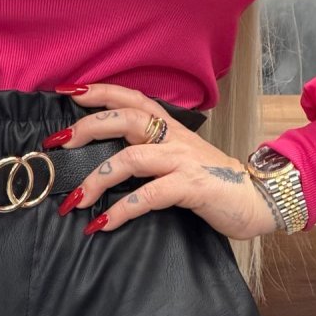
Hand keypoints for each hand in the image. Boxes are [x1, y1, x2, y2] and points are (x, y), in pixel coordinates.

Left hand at [41, 81, 282, 240]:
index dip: (100, 91)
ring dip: (96, 179)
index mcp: (170, 127)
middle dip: (87, 127)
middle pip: (125, 118)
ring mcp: (182, 160)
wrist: (258, 199)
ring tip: (73, 201)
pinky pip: (148, 195)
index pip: (131, 97)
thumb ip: (151, 149)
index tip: (68, 91)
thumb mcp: (181, 155)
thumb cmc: (213, 180)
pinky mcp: (191, 187)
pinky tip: (102, 223)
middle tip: (57, 143)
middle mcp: (173, 137)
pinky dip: (121, 210)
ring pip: (130, 158)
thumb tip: (108, 157)